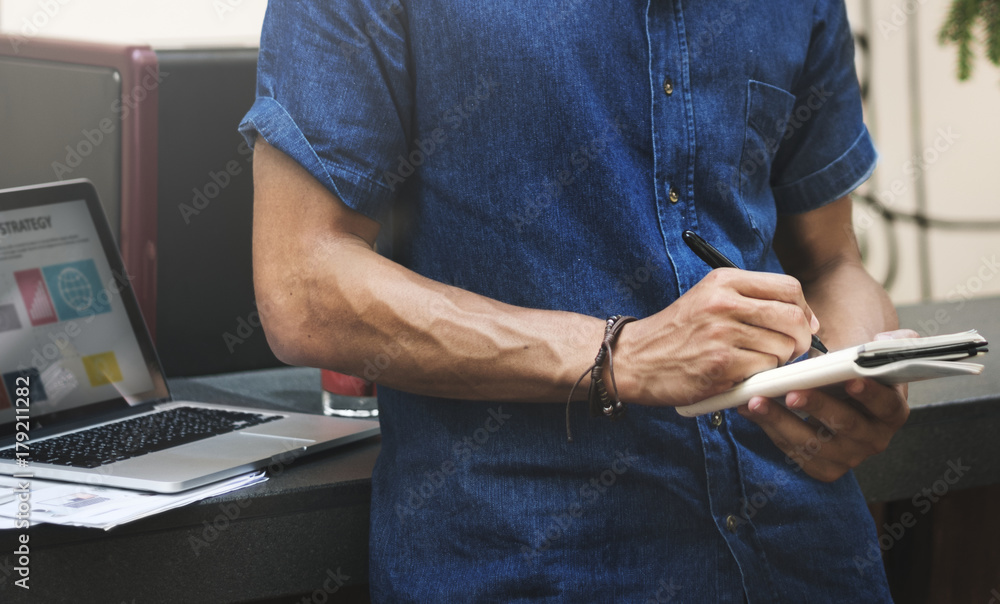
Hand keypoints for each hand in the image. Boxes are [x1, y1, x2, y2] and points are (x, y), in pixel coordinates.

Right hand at [615, 268, 819, 406]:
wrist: (635, 359)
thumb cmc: (676, 333)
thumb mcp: (708, 299)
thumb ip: (752, 301)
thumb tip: (807, 320)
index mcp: (723, 282)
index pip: (788, 287)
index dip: (804, 310)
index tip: (801, 325)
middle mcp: (723, 303)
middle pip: (792, 318)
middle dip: (799, 340)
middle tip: (788, 351)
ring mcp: (722, 335)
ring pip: (782, 348)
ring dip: (776, 362)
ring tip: (752, 363)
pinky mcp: (720, 366)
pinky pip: (764, 372)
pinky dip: (758, 378)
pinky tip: (738, 375)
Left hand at [736, 328, 918, 481]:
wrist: (841, 394)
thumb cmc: (857, 371)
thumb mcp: (880, 354)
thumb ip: (893, 342)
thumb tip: (882, 340)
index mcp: (891, 410)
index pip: (886, 404)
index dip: (869, 393)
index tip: (851, 380)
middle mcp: (873, 438)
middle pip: (845, 425)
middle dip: (818, 407)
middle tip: (793, 393)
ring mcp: (847, 456)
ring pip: (813, 443)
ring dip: (781, 421)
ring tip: (757, 401)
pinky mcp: (822, 466)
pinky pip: (794, 451)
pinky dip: (769, 429)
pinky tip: (749, 409)